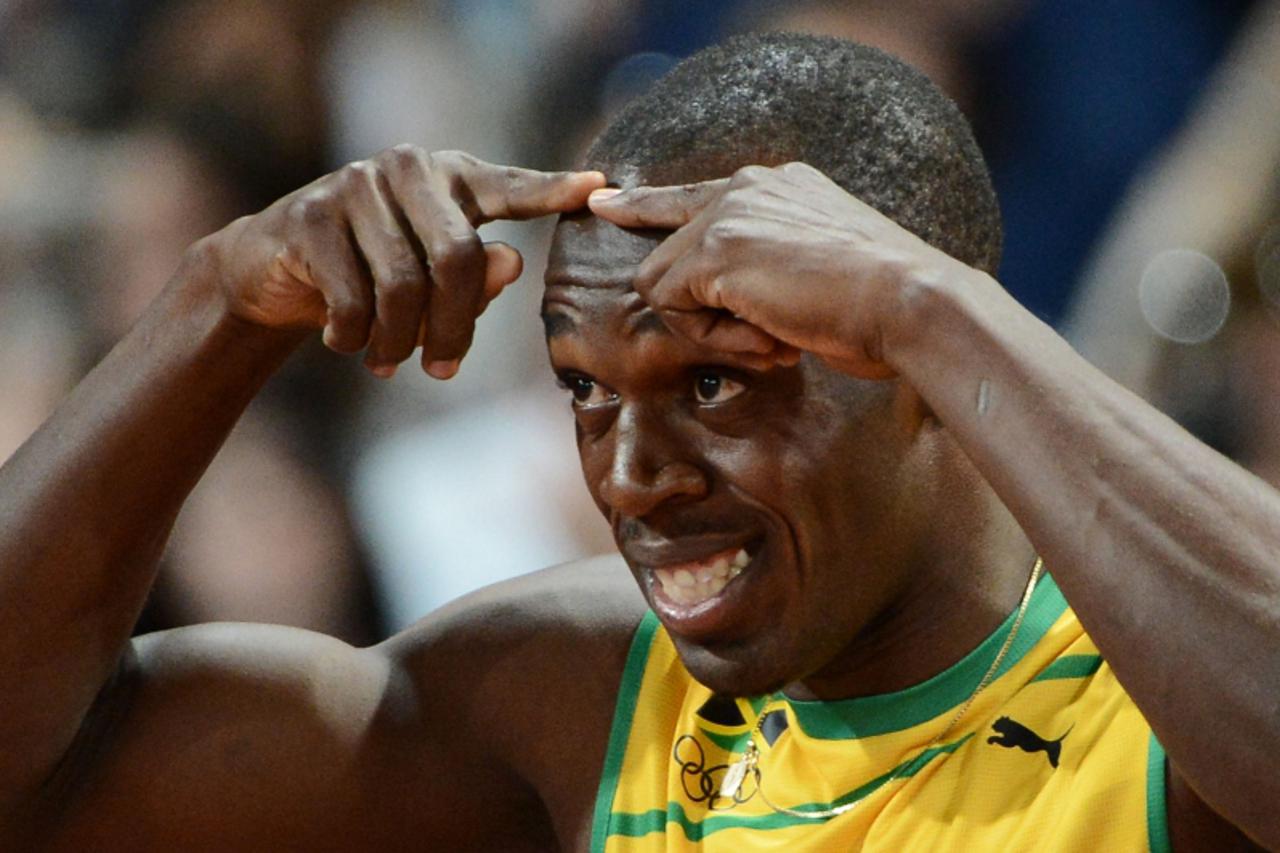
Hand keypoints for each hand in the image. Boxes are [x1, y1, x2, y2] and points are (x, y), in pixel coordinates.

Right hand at [205, 146, 604, 377]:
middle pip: (456, 258)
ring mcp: (355, 184)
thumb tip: (511, 262)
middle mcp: (406, 167)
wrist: (274, 270)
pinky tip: (345, 341)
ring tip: (390, 363)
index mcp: (450, 177)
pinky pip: (351, 297)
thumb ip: (475, 276)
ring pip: (402, 287)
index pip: (509, 187)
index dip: (552, 191)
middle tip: (443, 372)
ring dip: (398, 343)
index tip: (598, 189)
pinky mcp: (310, 215)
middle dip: (453, 329)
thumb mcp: (429, 279)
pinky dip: (353, 337)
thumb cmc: (372, 274)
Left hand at [588, 162, 973, 379]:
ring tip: (771, 339)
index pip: (691, 194)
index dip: (643, 204)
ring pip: (664, 284)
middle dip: (707, 314)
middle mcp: (748, 188)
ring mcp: (728, 216)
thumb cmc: (881, 305)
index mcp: (777, 185)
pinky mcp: (715, 251)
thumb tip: (733, 296)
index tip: (605, 204)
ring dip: (710, 330)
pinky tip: (766, 338)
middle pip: (670, 257)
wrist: (911, 302)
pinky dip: (711, 337)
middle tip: (768, 341)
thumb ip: (770, 263)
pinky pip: (672, 306)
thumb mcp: (820, 266)